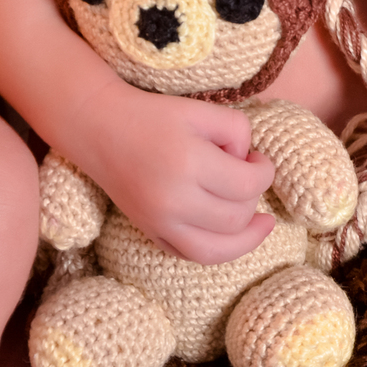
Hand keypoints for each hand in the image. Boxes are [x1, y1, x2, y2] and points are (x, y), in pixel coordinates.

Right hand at [68, 78, 274, 264]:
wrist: (101, 130)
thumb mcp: (203, 111)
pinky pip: (192, 255)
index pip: (248, 185)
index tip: (259, 160)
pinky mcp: (150, 233)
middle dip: (255, 198)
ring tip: (260, 223)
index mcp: (189, 164)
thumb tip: (248, 164)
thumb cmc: (154, 116)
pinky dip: (217, 250)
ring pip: (218, 250)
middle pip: (237, 218)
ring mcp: (159, 223)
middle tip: (249, 177)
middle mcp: (173, 201)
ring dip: (246, 238)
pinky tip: (230, 235)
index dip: (265, 172)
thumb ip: (238, 132)